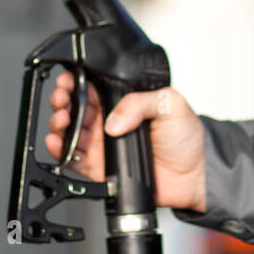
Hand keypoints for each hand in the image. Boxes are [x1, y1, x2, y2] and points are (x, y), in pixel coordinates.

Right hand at [46, 72, 206, 213]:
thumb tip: (113, 120)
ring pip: (70, 132)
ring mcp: (103, 144)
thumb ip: (139, 103)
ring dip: (59, 123)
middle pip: (75, 107)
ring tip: (61, 119)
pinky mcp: (101, 168)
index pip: (92, 87)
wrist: (195, 173)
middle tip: (62, 98)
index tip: (68, 79)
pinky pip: (74, 160)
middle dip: (62, 100)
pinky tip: (58, 142)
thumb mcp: (169, 104)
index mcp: (123, 101)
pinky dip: (60, 151)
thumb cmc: (187, 136)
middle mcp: (110, 121)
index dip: (76, 81)